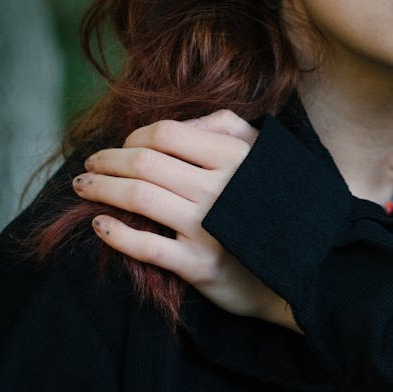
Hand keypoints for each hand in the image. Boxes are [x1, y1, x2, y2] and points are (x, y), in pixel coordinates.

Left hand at [72, 111, 298, 331]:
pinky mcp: (199, 266)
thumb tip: (180, 124)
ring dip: (102, 189)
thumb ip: (226, 128)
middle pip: (145, 162)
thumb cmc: (277, 205)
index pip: (166, 133)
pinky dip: (116, 233)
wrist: (309, 267)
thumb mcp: (264, 155)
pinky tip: (101, 225)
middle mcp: (219, 188)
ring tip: (83, 187)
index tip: (123, 145)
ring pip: (139, 198)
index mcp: (234, 157)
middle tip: (90, 164)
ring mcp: (207, 228)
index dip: (135, 135)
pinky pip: (145, 246)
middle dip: (108, 160)